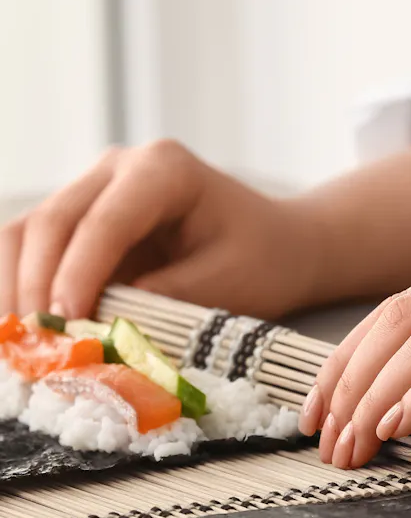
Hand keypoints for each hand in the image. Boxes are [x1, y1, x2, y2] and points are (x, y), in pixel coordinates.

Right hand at [0, 140, 322, 319]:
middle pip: (54, 221)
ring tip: (18, 345)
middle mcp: (119, 167)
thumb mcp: (225, 286)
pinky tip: (22, 328)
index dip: (77, 276)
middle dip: (36, 287)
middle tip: (35, 349)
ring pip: (30, 231)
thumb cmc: (262, 260)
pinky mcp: (83, 219)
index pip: (105, 221)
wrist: (277, 243)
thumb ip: (160, 304)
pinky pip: (35, 247)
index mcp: (164, 169)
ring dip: (16, 286)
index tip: (63, 327)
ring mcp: (95, 188)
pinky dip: (21, 286)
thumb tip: (93, 333)